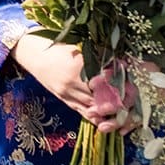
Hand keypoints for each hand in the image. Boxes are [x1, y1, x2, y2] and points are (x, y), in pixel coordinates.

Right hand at [12, 35, 136, 133]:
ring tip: (123, 109)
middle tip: (131, 100)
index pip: (104, 79)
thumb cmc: (58, 48)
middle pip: (100, 96)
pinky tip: (107, 117)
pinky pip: (83, 112)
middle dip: (117, 100)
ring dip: (109, 110)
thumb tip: (121, 62)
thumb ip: (98, 55)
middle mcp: (73, 82)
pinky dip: (96, 116)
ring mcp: (68, 93)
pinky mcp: (65, 100)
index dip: (119, 83)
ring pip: (93, 107)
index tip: (131, 83)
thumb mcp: (78, 48)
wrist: (34, 55)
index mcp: (78, 66)